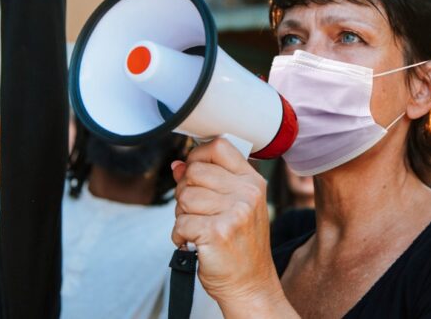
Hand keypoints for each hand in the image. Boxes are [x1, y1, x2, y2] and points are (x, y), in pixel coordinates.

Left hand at [172, 138, 282, 309]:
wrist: (250, 283)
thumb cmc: (240, 245)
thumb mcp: (233, 206)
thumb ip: (208, 181)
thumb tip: (178, 165)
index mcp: (252, 181)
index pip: (218, 146)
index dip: (197, 156)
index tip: (194, 171)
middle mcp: (247, 193)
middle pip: (195, 171)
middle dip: (185, 191)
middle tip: (198, 211)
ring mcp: (235, 212)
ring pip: (184, 197)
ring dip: (182, 215)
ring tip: (198, 228)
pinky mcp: (218, 232)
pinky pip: (180, 223)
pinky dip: (180, 236)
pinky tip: (195, 242)